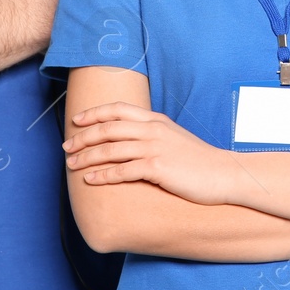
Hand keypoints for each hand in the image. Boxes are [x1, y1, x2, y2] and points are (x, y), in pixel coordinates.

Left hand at [65, 101, 242, 204]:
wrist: (222, 173)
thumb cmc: (198, 160)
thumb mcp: (174, 137)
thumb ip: (152, 133)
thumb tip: (130, 139)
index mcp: (155, 120)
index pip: (117, 110)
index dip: (94, 114)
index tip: (76, 121)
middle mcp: (153, 130)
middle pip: (108, 129)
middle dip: (83, 137)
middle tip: (67, 147)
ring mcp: (155, 148)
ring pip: (111, 149)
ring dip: (87, 157)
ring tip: (72, 165)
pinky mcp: (157, 168)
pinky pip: (123, 171)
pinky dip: (103, 175)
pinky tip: (91, 180)